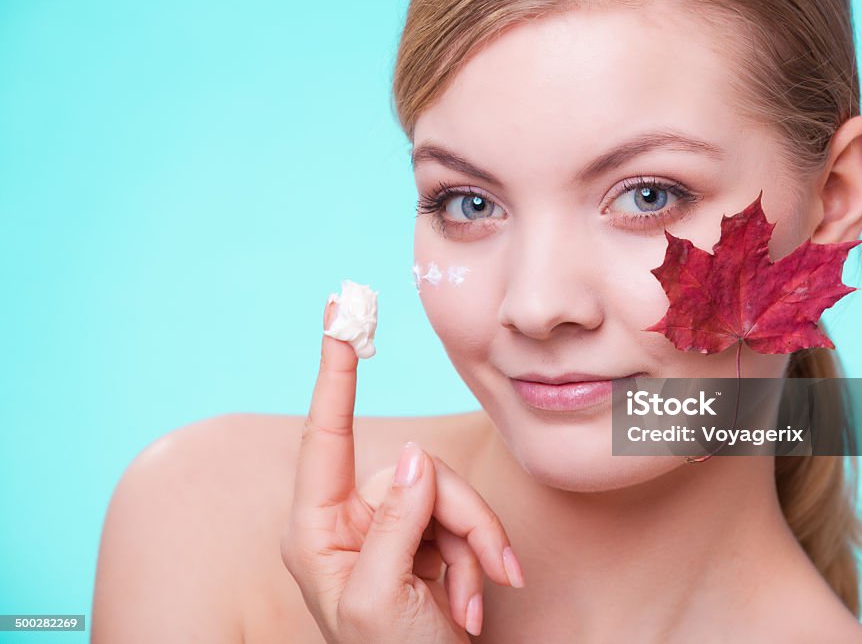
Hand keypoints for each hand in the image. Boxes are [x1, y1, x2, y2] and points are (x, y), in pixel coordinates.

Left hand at [280, 297, 524, 642]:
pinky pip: (466, 523)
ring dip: (475, 549)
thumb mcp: (385, 596)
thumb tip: (413, 456)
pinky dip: (480, 560)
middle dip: (460, 519)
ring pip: (451, 496)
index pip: (324, 437)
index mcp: (317, 532)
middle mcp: (351, 522)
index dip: (333, 374)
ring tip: (474, 603)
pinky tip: (476, 604)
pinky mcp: (425, 541)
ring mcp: (390, 531)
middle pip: (420, 475)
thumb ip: (396, 519)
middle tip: (483, 573)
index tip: (339, 318)